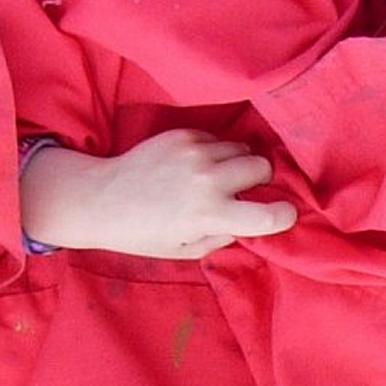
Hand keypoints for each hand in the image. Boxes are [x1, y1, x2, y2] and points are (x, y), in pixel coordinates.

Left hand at [21, 128, 295, 261]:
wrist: (101, 199)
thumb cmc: (144, 234)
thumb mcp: (188, 250)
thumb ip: (225, 236)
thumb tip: (252, 222)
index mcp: (210, 215)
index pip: (271, 215)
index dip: (284, 215)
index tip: (280, 215)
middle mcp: (207, 180)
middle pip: (263, 167)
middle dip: (258, 180)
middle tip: (241, 191)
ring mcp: (195, 153)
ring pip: (243, 148)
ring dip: (238, 163)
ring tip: (217, 177)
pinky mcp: (182, 135)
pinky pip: (218, 138)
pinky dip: (215, 151)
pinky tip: (194, 165)